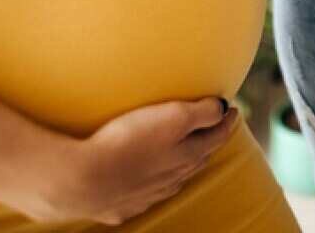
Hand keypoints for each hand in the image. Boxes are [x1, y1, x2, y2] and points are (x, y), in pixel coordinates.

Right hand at [17, 98, 237, 225]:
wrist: (81, 181)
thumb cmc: (127, 143)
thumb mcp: (172, 117)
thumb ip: (202, 112)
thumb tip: (223, 108)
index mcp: (188, 157)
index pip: (217, 137)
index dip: (227, 121)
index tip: (233, 109)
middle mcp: (172, 179)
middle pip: (198, 159)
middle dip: (208, 141)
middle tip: (214, 127)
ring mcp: (147, 195)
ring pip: (174, 179)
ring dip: (183, 164)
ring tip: (185, 150)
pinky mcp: (121, 206)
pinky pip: (144, 194)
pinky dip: (152, 183)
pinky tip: (145, 179)